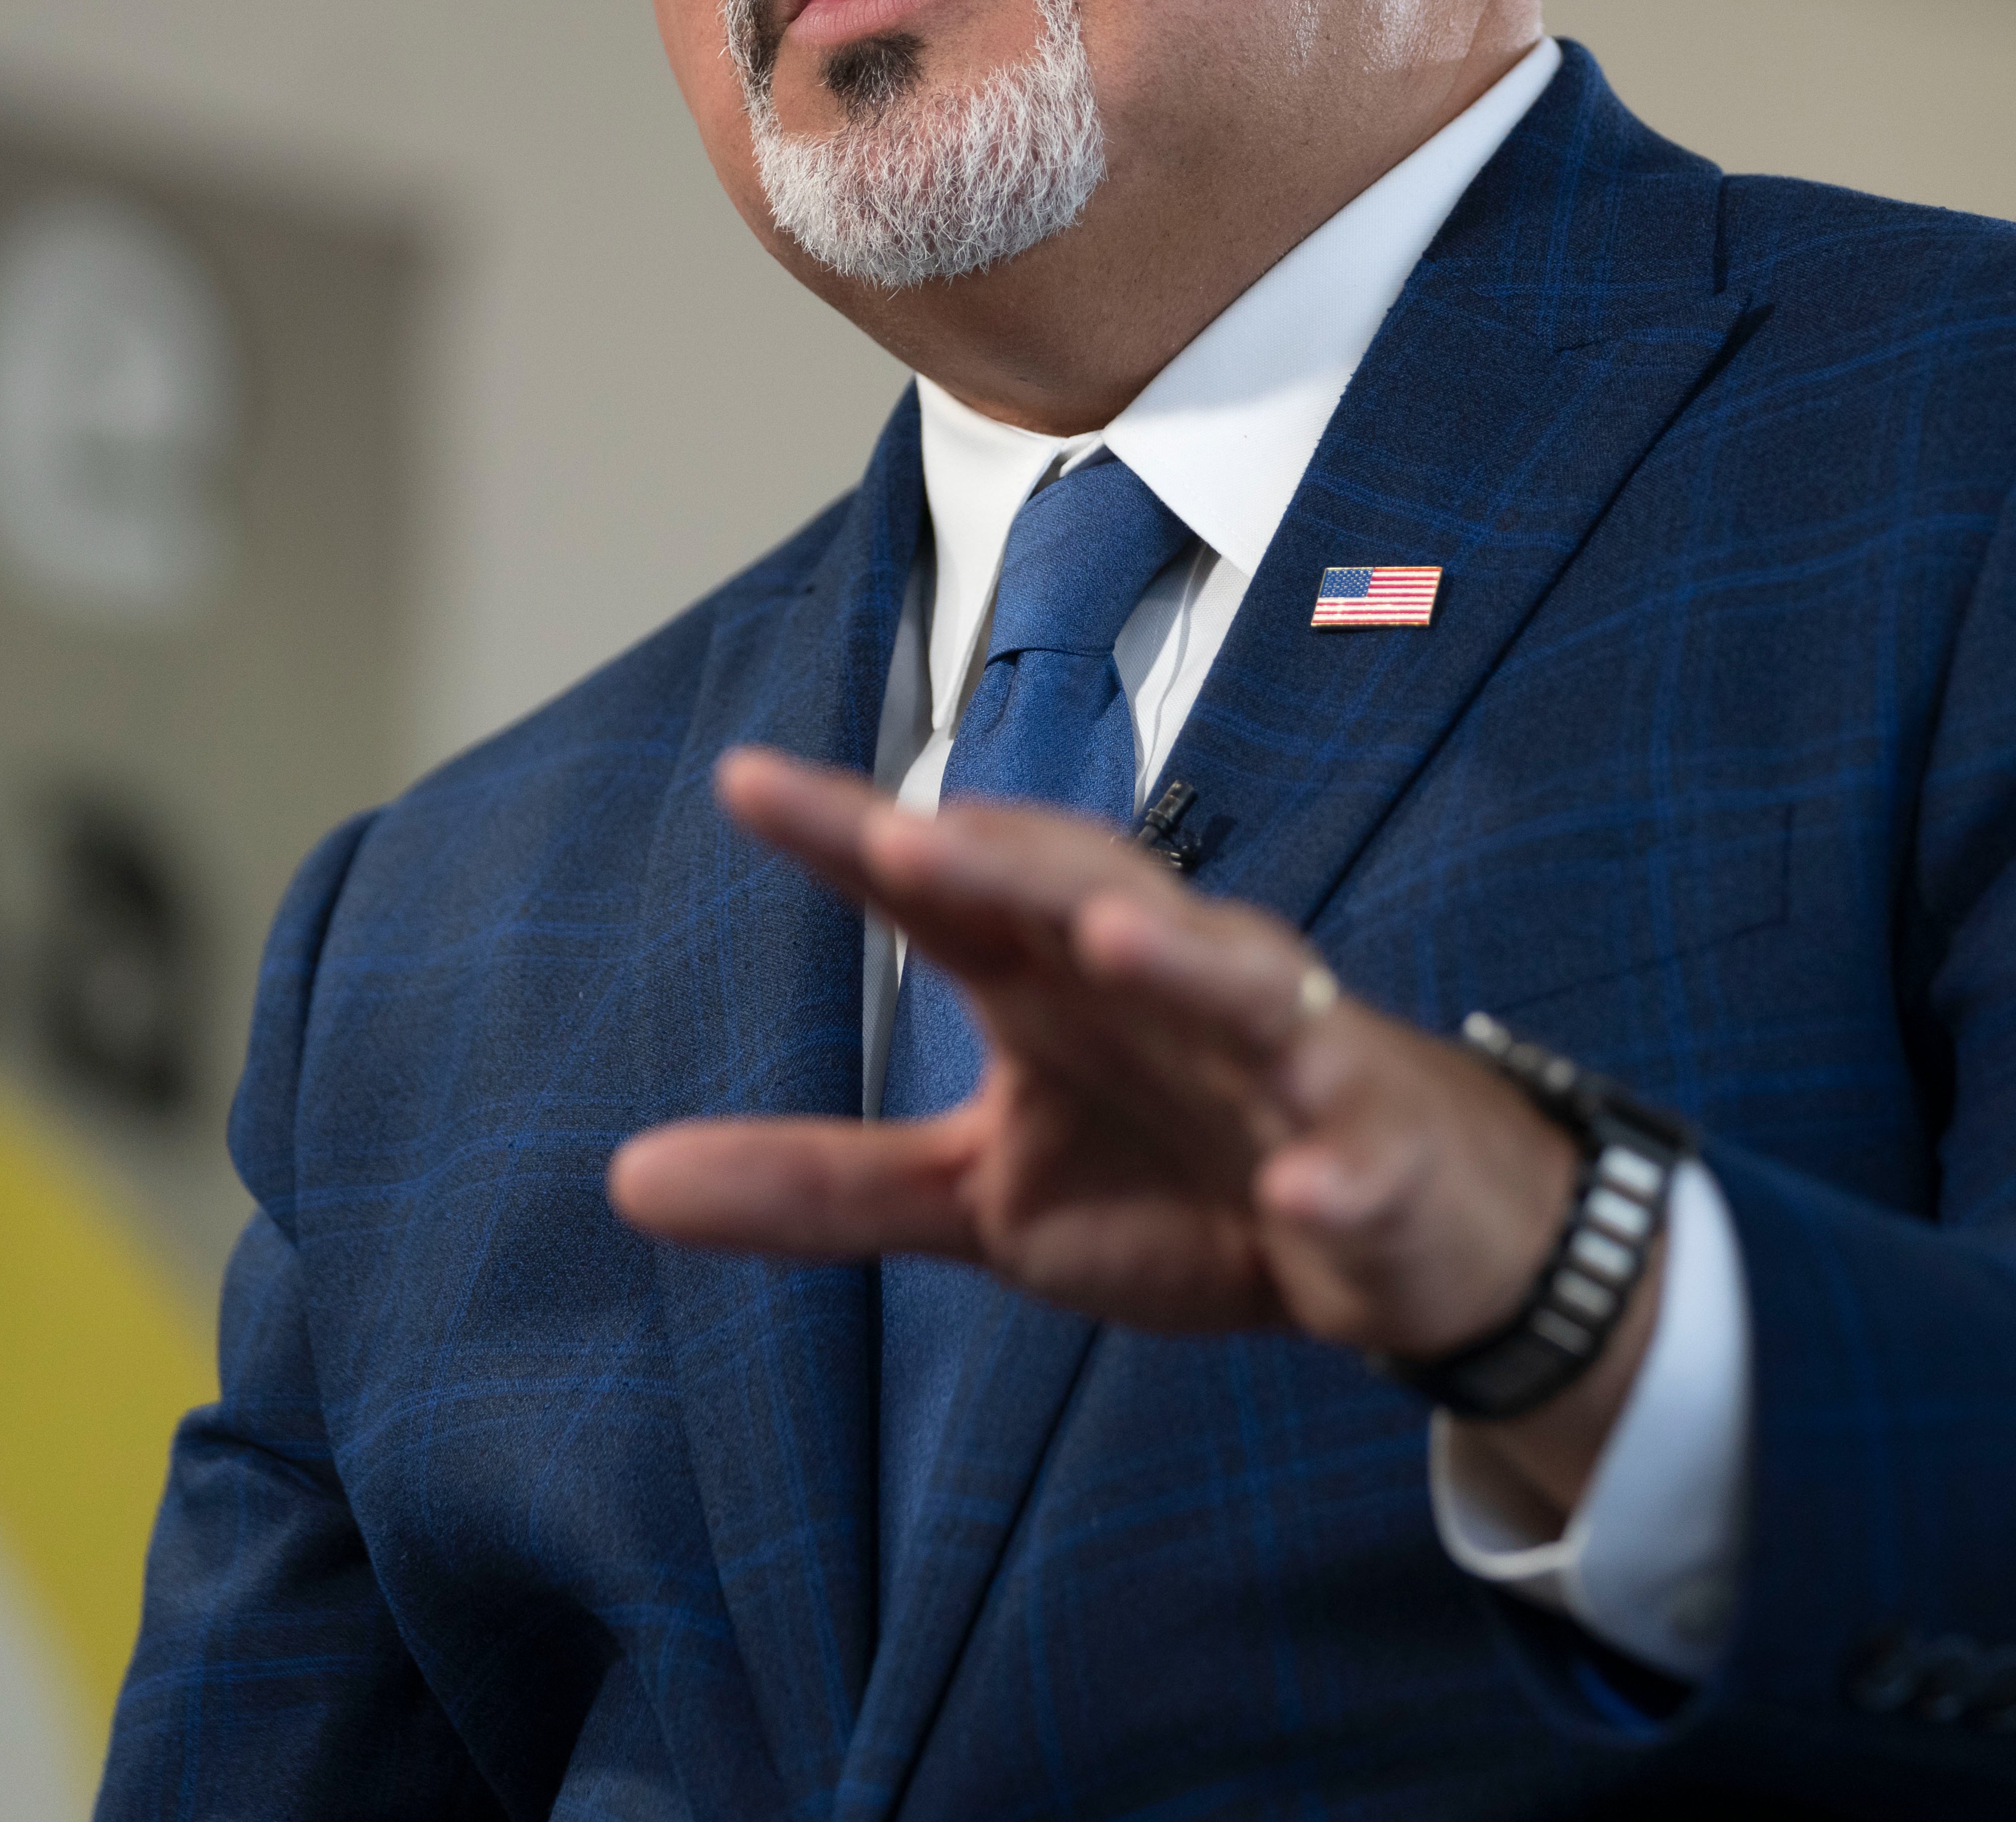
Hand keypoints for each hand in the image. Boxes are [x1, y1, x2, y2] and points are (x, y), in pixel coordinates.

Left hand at [610, 746, 1656, 1511]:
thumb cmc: (1184, 1179)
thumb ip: (821, 1184)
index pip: (948, 894)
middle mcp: (1169, 984)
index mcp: (1061, 983)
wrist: (1391, 1233)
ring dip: (1183, 959)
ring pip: (1238, 987)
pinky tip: (1302, 1193)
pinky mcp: (1373, 1154)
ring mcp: (1283, 1061)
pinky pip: (1354, 1160)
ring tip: (1111, 941)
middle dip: (1012, 861)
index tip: (746, 783)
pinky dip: (1330, 1175)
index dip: (853, 838)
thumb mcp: (981, 1197)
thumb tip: (624, 1176)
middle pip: (1088, 895)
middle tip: (911, 836)